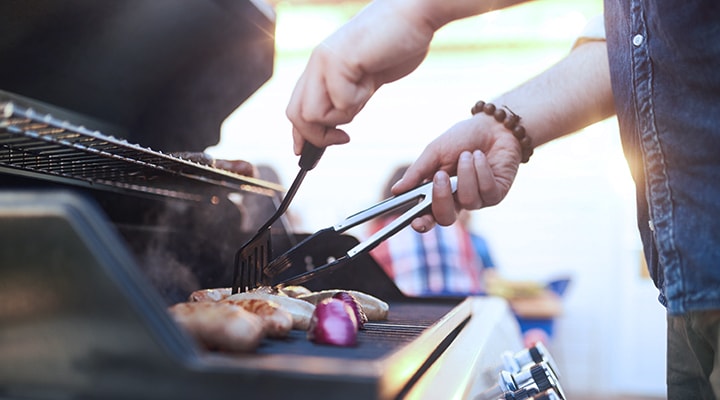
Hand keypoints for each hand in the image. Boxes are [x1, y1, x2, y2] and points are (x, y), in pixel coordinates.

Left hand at [285, 1, 435, 153]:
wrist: (417, 12)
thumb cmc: (399, 41)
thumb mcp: (368, 76)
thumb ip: (350, 94)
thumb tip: (338, 124)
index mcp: (321, 64)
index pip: (297, 106)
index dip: (300, 134)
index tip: (305, 153)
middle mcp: (317, 62)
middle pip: (296, 114)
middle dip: (316, 136)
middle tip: (342, 139)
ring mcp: (326, 60)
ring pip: (314, 114)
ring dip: (342, 117)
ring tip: (364, 96)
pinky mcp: (340, 60)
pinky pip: (341, 102)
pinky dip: (359, 101)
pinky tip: (371, 80)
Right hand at [391, 114, 521, 230]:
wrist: (492, 126)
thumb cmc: (461, 138)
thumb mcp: (434, 152)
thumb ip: (417, 172)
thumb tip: (396, 190)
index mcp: (438, 193)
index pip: (428, 216)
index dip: (421, 223)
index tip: (415, 221)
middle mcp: (457, 201)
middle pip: (446, 218)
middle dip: (442, 198)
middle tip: (440, 176)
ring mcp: (478, 200)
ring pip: (468, 201)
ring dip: (466, 173)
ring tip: (467, 154)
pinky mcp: (496, 195)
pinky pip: (486, 191)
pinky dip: (481, 170)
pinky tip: (480, 157)